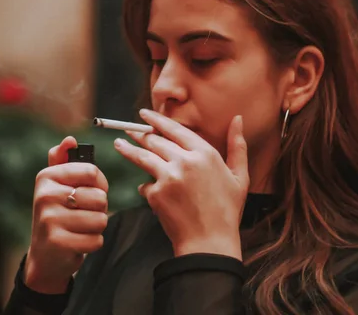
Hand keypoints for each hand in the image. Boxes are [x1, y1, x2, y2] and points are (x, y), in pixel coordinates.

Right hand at [24, 136, 108, 293]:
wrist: (44, 256)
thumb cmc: (57, 214)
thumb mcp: (56, 185)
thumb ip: (62, 160)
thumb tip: (70, 140)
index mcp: (46, 176)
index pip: (92, 172)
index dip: (100, 184)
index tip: (91, 191)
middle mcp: (45, 196)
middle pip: (99, 197)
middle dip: (99, 208)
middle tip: (82, 214)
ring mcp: (50, 220)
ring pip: (101, 219)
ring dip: (96, 226)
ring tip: (79, 228)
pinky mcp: (58, 243)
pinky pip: (96, 239)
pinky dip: (93, 243)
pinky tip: (77, 242)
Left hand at [114, 109, 248, 259]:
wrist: (210, 242)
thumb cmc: (227, 211)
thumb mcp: (240, 177)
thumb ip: (237, 146)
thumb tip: (237, 119)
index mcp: (205, 154)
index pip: (175, 129)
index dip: (157, 120)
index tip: (145, 114)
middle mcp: (185, 161)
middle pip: (155, 141)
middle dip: (140, 134)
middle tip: (128, 129)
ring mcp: (168, 177)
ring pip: (143, 157)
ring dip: (128, 149)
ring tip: (118, 143)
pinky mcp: (156, 194)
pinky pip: (145, 185)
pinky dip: (146, 186)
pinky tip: (148, 189)